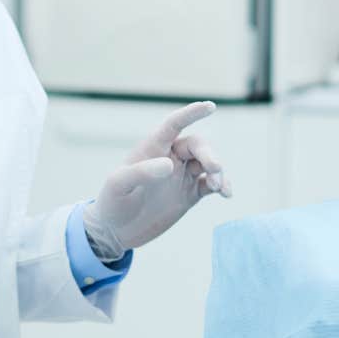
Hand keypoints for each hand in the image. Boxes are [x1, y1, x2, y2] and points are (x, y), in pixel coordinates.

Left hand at [83, 102, 231, 259]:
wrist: (115, 231)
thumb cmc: (112, 203)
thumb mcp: (118, 186)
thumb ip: (141, 172)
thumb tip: (170, 164)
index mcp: (152, 149)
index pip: (174, 124)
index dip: (191, 114)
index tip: (210, 106)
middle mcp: (170, 158)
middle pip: (197, 146)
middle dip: (209, 154)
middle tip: (215, 168)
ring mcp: (182, 176)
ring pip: (208, 164)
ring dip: (218, 172)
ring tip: (218, 187)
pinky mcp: (190, 194)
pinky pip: (211, 184)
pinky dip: (222, 186)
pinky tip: (226, 193)